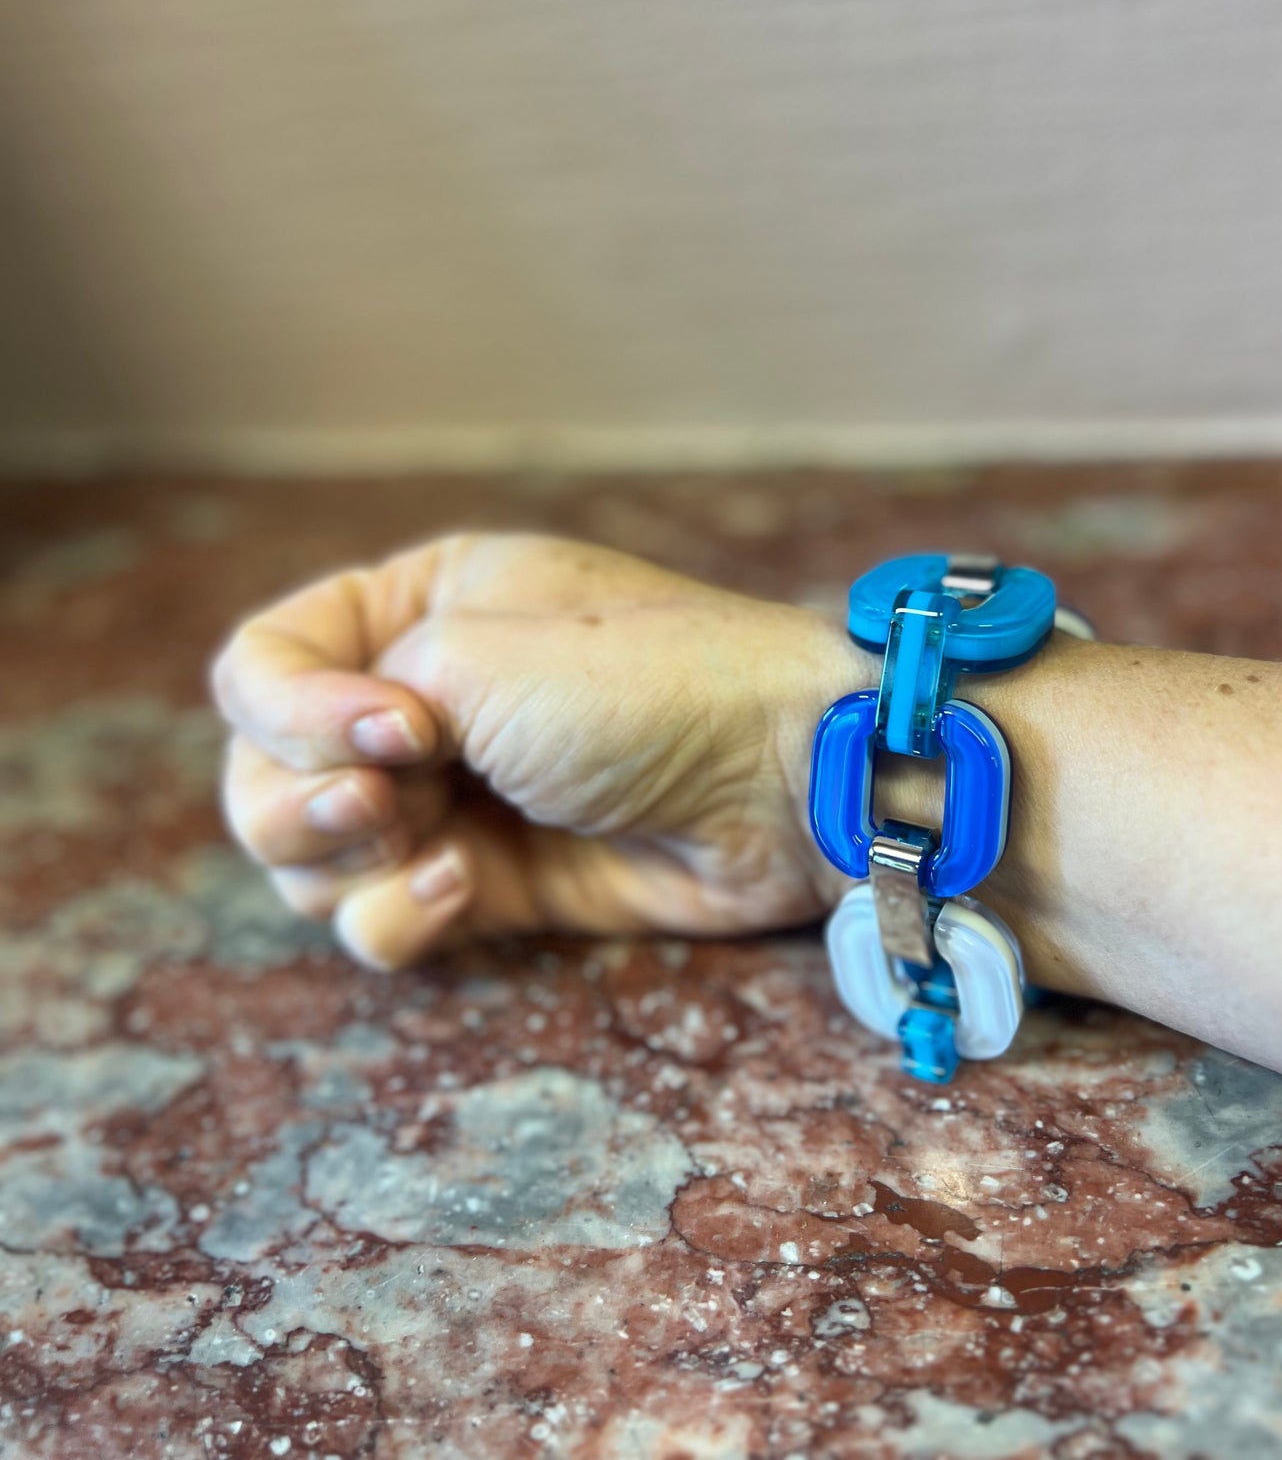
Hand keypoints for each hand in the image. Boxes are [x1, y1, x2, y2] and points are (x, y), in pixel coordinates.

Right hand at [212, 535, 871, 968]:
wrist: (774, 780)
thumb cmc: (640, 685)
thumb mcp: (473, 656)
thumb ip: (350, 705)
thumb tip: (332, 773)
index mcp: (413, 606)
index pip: (262, 663)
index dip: (290, 714)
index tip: (388, 735)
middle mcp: (415, 698)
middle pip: (265, 772)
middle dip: (305, 802)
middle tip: (388, 802)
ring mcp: (446, 795)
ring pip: (307, 858)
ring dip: (351, 864)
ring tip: (445, 850)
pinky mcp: (481, 885)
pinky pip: (376, 920)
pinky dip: (398, 917)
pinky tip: (467, 889)